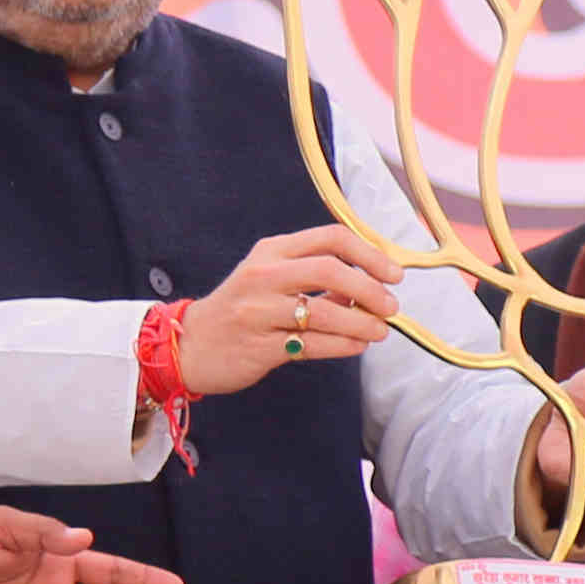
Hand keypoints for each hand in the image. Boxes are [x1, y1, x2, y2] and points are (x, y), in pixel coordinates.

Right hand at [177, 227, 403, 394]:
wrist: (191, 345)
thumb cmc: (241, 310)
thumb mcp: (272, 279)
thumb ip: (315, 278)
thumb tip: (370, 285)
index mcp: (272, 250)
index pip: (331, 238)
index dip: (369, 254)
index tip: (393, 273)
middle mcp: (264, 275)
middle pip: (330, 270)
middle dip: (370, 288)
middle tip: (391, 306)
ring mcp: (259, 311)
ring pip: (324, 313)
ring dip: (361, 323)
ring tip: (380, 331)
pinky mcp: (259, 346)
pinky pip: (312, 344)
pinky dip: (343, 345)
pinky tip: (357, 345)